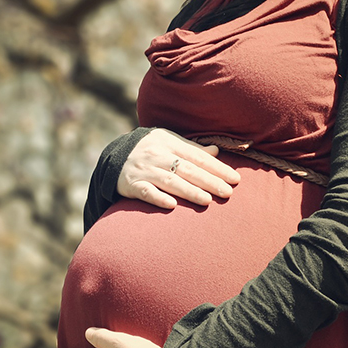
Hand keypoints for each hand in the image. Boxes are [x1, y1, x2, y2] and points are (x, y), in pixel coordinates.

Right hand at [118, 128, 240, 208]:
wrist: (113, 157)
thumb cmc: (149, 150)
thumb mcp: (168, 143)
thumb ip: (191, 148)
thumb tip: (216, 151)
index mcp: (168, 142)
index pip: (197, 156)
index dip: (217, 167)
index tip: (234, 179)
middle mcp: (156, 155)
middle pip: (187, 169)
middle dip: (209, 181)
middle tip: (228, 192)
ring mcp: (143, 170)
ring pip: (169, 181)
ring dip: (189, 191)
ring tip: (207, 201)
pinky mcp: (130, 185)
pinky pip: (145, 192)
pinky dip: (158, 198)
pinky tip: (172, 205)